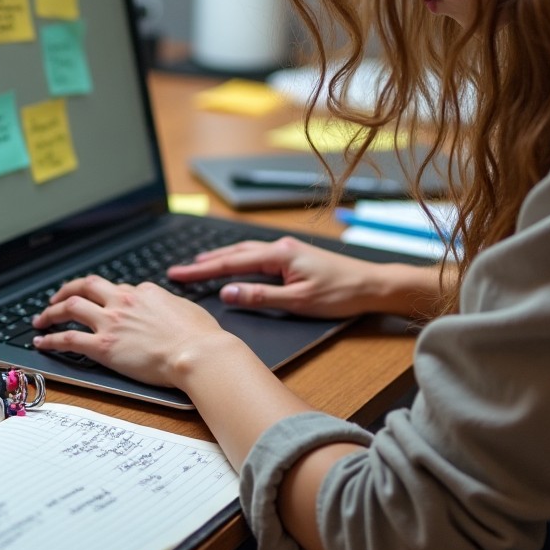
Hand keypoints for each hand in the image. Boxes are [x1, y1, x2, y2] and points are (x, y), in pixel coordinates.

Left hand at [31, 275, 249, 387]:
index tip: (103, 305)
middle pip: (86, 286)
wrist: (199, 354)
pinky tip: (42, 342)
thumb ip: (170, 306)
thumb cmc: (201, 338)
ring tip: (42, 319)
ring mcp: (111, 322)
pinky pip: (68, 339)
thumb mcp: (187, 309)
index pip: (117, 289)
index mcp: (144, 292)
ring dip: (51, 311)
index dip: (107, 297)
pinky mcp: (103, 346)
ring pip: (70, 307)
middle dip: (67, 289)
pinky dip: (51, 340)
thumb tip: (169, 310)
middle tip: (57, 298)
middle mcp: (123, 301)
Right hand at [169, 236, 443, 318]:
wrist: (372, 286)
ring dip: (220, 258)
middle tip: (178, 271)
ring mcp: (287, 250)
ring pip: (244, 252)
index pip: (231, 262)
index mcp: (279, 255)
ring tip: (197, 265)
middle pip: (233, 253)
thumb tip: (228, 292)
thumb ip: (260, 296)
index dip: (202, 270)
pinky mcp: (294, 256)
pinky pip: (256, 255)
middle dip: (204, 262)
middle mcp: (280, 247)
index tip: (179, 275)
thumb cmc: (340, 294)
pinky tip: (232, 263)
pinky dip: (237, 259)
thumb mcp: (298, 301)